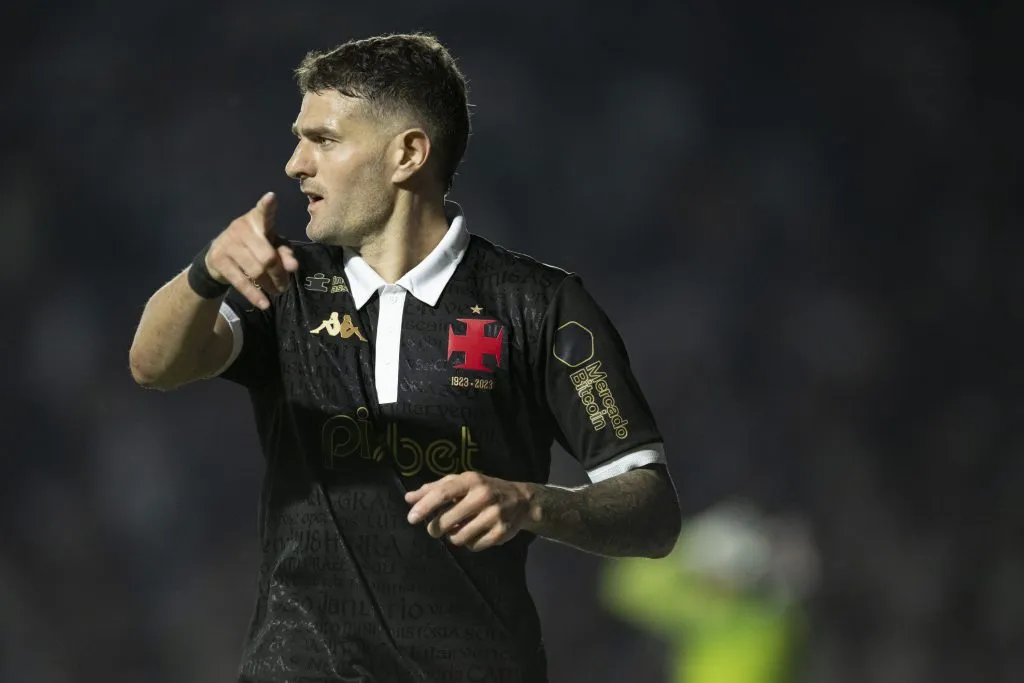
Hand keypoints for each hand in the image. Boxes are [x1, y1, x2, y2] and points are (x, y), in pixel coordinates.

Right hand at [205, 192, 299, 309]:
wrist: (217, 257)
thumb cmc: (252, 247)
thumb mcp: (270, 245)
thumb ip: (284, 252)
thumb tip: (293, 267)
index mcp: (256, 220)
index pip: (263, 212)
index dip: (267, 206)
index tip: (271, 198)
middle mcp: (241, 228)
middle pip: (268, 257)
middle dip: (280, 274)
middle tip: (285, 285)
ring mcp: (228, 244)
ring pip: (256, 271)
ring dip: (270, 285)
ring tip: (277, 292)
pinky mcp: (219, 260)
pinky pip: (241, 281)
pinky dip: (254, 294)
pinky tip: (264, 303)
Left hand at [405, 472, 532, 551]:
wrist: (521, 500)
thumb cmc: (482, 489)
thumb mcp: (461, 483)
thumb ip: (434, 489)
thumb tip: (409, 498)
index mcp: (471, 480)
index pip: (443, 493)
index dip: (425, 506)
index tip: (411, 518)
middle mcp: (483, 496)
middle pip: (448, 520)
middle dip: (436, 528)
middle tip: (435, 529)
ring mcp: (494, 514)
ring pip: (460, 537)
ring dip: (453, 537)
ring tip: (458, 530)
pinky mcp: (502, 532)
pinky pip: (474, 546)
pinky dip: (469, 544)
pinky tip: (473, 534)